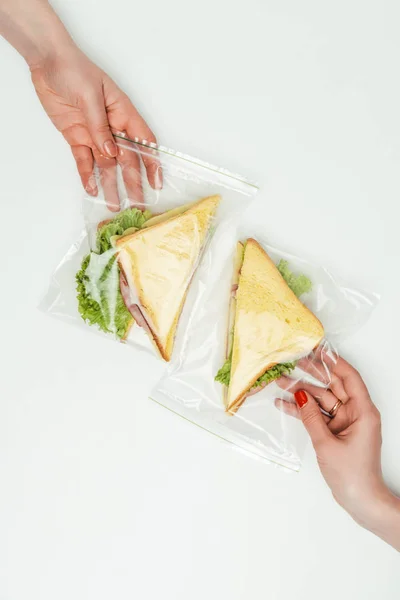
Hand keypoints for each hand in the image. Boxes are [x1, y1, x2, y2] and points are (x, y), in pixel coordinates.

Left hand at [30, 47, 160, 209]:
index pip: (143, 142)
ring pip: (106, 165)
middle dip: (132, 182)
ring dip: (110, 185)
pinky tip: (92, 190)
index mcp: (123, 113)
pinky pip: (84, 161)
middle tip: (136, 203)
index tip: (156, 182)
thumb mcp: (90, 96)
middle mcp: (112, 127)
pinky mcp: (77, 138)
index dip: (152, 163)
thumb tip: (111, 152)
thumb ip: (100, 126)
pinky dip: (87, 175)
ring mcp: (94, 134)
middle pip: (126, 159)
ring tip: (113, 205)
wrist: (48, 62)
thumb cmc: (75, 69)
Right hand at [275, 354, 399, 550]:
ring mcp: (346, 422)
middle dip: (313, 374)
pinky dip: (303, 411)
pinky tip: (285, 404)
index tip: (317, 350)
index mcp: (363, 411)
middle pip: (333, 385)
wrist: (361, 500)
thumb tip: (299, 396)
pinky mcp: (336, 431)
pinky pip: (318, 415)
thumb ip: (311, 418)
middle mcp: (356, 413)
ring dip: (302, 393)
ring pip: (322, 400)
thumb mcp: (327, 443)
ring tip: (281, 383)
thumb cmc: (353, 475)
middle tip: (293, 362)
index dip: (333, 362)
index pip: (349, 377)